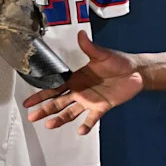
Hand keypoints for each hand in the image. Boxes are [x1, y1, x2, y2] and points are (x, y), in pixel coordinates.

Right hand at [24, 31, 143, 134]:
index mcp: (77, 78)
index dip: (41, 95)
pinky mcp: (101, 107)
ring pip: (70, 112)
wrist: (136, 71)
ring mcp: (90, 100)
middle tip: (32, 117)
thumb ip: (89, 47)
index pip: (55, 87)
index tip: (29, 101)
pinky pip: (91, 119)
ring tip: (50, 125)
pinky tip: (80, 131)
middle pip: (58, 103)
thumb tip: (81, 34)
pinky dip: (86, 125)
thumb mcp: (102, 54)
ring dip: (60, 119)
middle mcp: (80, 91)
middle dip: (44, 110)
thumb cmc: (119, 61)